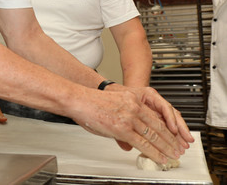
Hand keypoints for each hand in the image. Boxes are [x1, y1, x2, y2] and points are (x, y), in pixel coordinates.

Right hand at [72, 86, 193, 164]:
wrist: (78, 99)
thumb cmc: (90, 102)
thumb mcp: (113, 106)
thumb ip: (123, 121)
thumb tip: (128, 139)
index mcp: (133, 100)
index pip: (156, 117)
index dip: (167, 129)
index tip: (173, 137)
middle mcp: (134, 107)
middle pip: (159, 126)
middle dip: (171, 140)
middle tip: (178, 148)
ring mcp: (129, 118)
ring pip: (154, 136)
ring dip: (166, 148)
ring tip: (173, 156)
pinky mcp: (123, 128)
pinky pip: (143, 143)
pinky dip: (154, 153)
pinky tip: (160, 158)